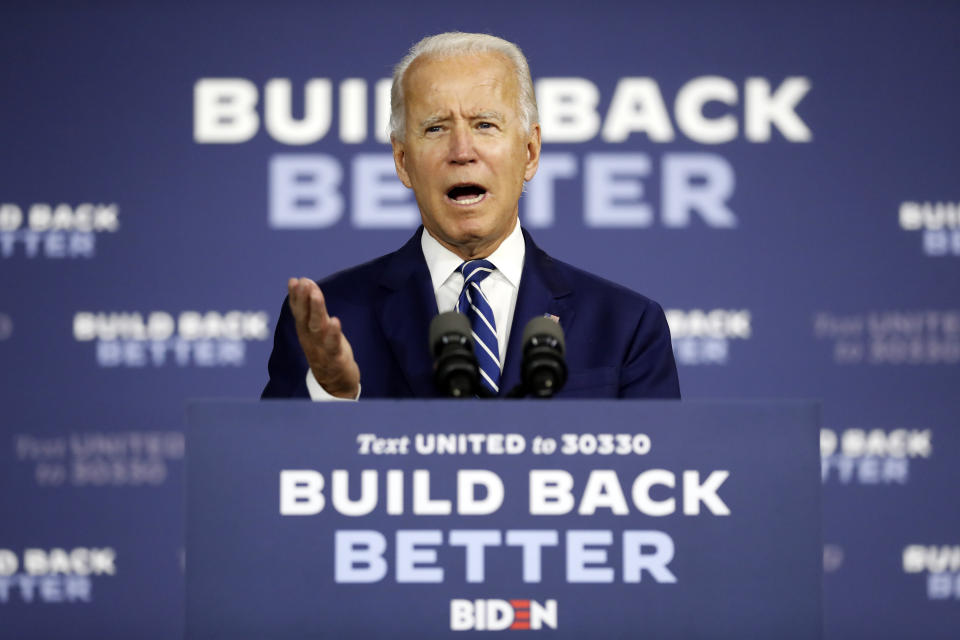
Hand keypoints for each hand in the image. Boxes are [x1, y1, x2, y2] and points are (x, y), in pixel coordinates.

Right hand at [287, 277, 360, 398]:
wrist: (335, 383)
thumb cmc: (325, 350)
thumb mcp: (316, 328)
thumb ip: (312, 307)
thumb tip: (305, 282)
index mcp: (304, 331)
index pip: (298, 310)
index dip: (295, 296)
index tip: (294, 280)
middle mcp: (309, 338)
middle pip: (304, 317)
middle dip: (303, 299)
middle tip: (303, 282)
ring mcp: (321, 348)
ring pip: (317, 327)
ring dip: (316, 310)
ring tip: (316, 294)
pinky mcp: (335, 357)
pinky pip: (333, 344)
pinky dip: (333, 333)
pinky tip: (335, 321)